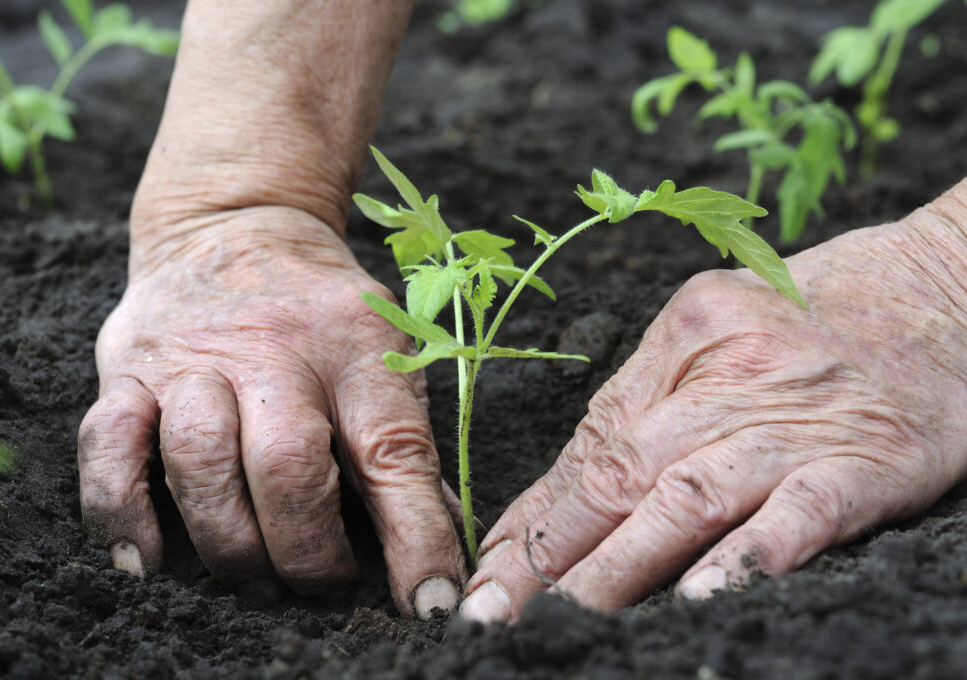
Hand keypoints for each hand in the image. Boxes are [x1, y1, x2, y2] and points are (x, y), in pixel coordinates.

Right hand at [77, 206, 465, 617]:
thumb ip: (403, 443)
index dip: (416, 537)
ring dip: (230, 543)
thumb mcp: (383, 352)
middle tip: (323, 586)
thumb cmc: (322, 311)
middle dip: (307, 550)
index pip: (394, 451)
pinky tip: (149, 560)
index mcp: (355, 347)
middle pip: (287, 465)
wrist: (236, 225)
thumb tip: (438, 546)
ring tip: (257, 580)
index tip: (431, 603)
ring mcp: (192, 359)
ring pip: (199, 461)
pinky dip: (122, 513)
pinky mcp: (128, 370)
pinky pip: (108, 446)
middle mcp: (273, 350)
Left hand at [460, 189, 966, 621]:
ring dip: (620, 565)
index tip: (491, 568)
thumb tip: (564, 497)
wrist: (945, 287)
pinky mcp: (865, 457)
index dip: (534, 514)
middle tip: (495, 611)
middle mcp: (726, 373)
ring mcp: (794, 417)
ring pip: (687, 495)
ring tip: (568, 618)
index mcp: (682, 337)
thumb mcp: (720, 334)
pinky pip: (798, 512)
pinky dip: (746, 555)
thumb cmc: (820, 318)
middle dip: (550, 552)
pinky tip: (699, 597)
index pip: (590, 442)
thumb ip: (650, 407)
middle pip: (620, 471)